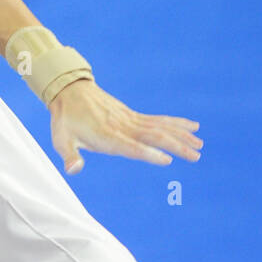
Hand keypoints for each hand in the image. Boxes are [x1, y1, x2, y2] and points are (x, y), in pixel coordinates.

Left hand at [48, 79, 202, 174]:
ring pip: (160, 127)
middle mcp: (123, 126)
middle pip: (154, 136)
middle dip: (176, 146)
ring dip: (181, 135)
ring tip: (200, 145)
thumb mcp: (61, 140)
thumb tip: (73, 170)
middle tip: (196, 156)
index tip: (166, 160)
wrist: (70, 91)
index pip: (130, 146)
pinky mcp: (133, 115)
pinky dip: (176, 123)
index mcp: (106, 135)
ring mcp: (130, 119)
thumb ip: (69, 156)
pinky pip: (158, 120)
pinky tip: (192, 128)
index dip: (147, 153)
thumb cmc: (64, 120)